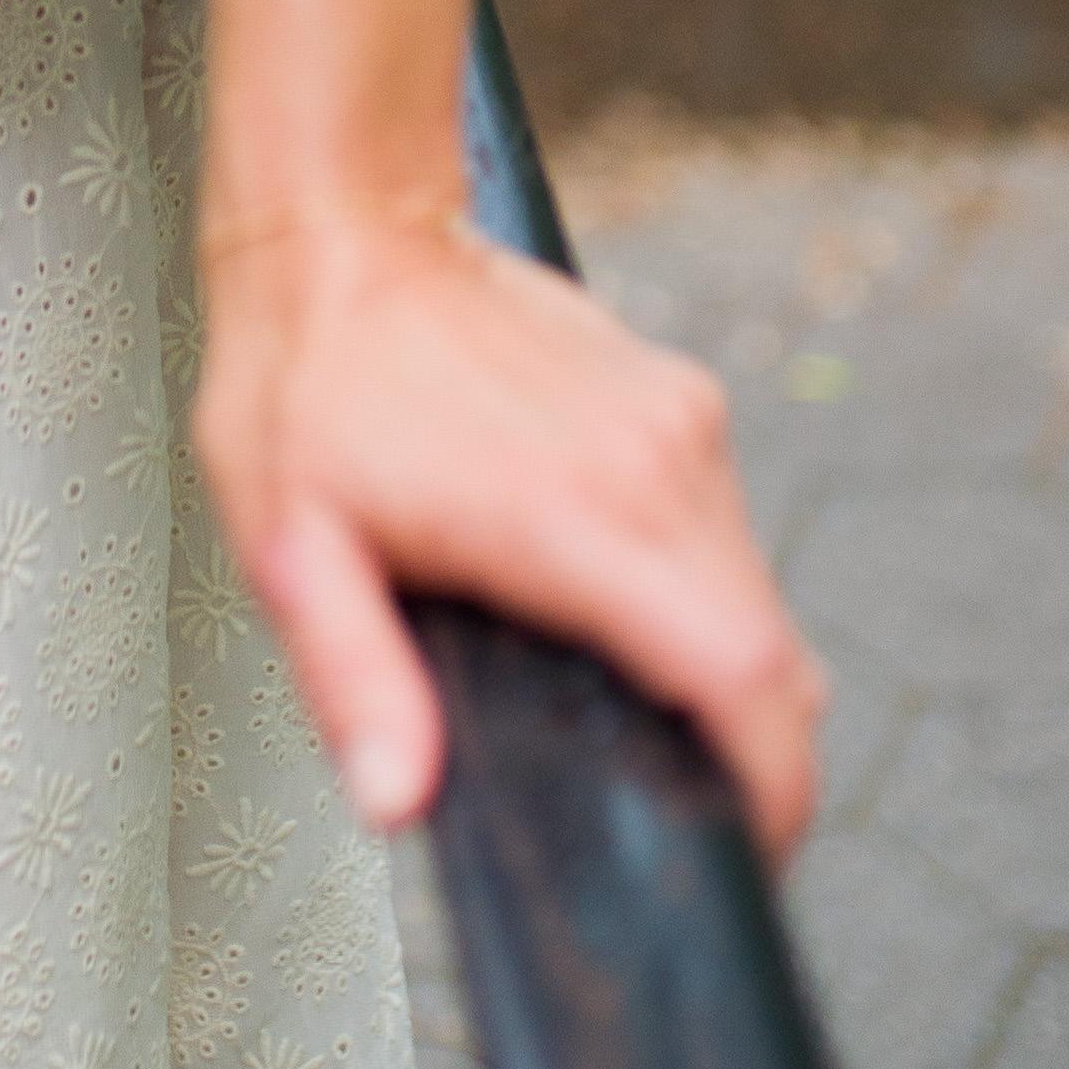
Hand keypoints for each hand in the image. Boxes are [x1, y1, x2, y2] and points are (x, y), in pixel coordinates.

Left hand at [189, 199, 826, 865]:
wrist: (345, 223)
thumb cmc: (308, 378)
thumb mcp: (294, 544)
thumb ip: (355, 681)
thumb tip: (397, 798)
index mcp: (569, 514)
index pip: (738, 671)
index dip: (774, 780)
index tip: (756, 845)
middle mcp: (652, 463)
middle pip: (768, 648)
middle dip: (753, 747)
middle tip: (690, 807)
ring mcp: (676, 421)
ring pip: (753, 589)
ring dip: (720, 663)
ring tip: (635, 707)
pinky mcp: (675, 396)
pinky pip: (721, 527)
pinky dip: (694, 590)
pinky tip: (607, 600)